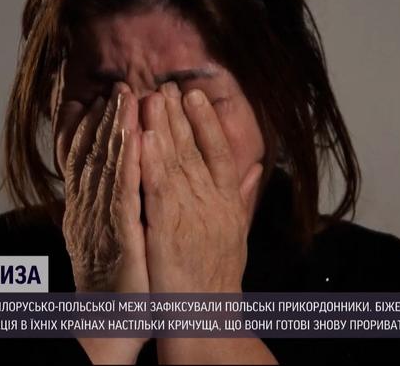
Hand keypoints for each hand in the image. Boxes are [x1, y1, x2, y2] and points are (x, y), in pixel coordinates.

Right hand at [60, 82, 147, 294]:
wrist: (109, 327)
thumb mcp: (111, 238)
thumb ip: (116, 205)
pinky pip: (122, 193)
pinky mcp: (118, 236)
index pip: (83, 158)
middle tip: (117, 84)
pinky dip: (127, 162)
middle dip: (104, 116)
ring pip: (104, 167)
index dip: (89, 124)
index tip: (99, 94)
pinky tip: (135, 138)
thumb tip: (122, 178)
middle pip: (92, 155)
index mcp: (85, 210)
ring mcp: (99, 222)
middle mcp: (85, 211)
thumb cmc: (118, 284)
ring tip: (123, 96)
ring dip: (114, 129)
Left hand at [140, 82, 262, 292]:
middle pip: (194, 149)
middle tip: (165, 84)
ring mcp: (191, 214)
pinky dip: (150, 161)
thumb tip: (259, 167)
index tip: (195, 95)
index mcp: (228, 201)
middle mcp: (213, 202)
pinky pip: (157, 188)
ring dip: (162, 128)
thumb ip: (245, 196)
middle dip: (179, 115)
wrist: (207, 314)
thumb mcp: (238, 231)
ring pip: (175, 162)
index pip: (219, 152)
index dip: (207, 122)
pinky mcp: (167, 228)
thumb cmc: (218, 275)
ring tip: (151, 97)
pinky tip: (140, 137)